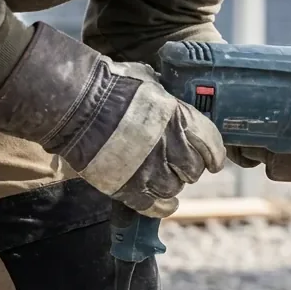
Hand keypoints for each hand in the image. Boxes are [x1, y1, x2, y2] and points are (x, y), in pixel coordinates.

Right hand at [0, 23, 225, 217]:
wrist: (76, 106)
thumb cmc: (110, 86)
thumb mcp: (148, 82)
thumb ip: (164, 96)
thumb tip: (167, 95)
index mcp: (180, 120)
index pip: (211, 145)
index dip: (214, 155)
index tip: (214, 161)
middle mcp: (171, 148)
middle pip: (193, 170)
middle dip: (188, 167)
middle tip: (178, 164)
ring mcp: (150, 171)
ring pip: (174, 188)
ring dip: (172, 184)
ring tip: (163, 178)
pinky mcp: (128, 189)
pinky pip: (155, 207)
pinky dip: (161, 207)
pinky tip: (163, 203)